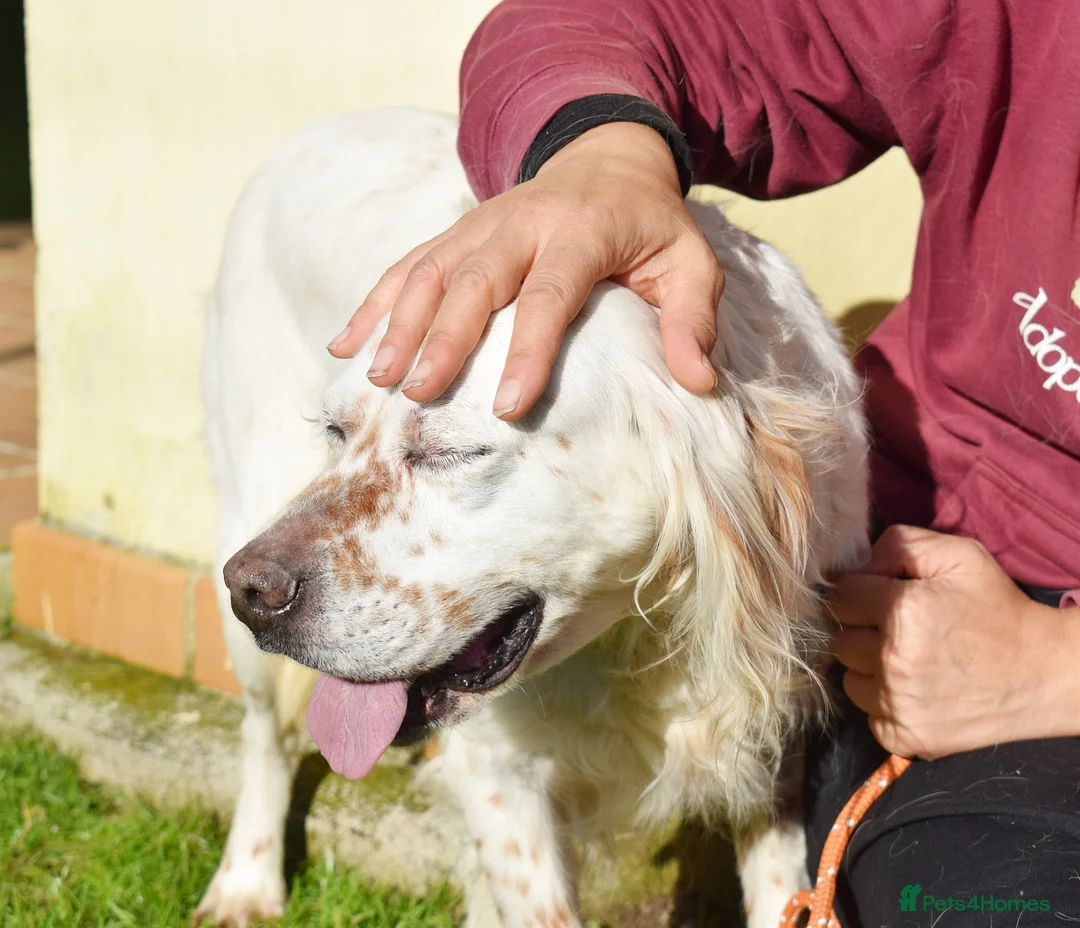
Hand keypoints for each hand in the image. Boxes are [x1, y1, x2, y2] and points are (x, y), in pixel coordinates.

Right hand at [327, 121, 723, 419]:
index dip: (527, 350)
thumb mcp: (690, 261)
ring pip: (428, 269)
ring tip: (376, 377)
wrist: (606, 157)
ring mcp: (480, 224)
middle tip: (418, 392)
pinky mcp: (456, 233)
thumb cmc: (650, 225)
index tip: (507, 406)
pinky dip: (373, 303)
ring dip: (397, 321)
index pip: (549, 295)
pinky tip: (344, 344)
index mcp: (580, 232)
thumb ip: (692, 318)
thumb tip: (699, 384)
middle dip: (442, 336)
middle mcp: (521, 222)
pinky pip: (406, 263)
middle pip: (474, 280)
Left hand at [829, 525, 1079, 758]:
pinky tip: (916, 689)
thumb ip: (898, 545)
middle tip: (898, 630)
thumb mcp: (958, 556)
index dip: (858, 593)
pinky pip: (869, 714)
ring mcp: (898, 703)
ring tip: (909, 660)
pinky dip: (884, 703)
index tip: (880, 598)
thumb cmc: (999, 609)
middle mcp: (893, 660)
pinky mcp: (906, 737)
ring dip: (869, 669)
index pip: (840, 597)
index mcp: (901, 610)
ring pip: (849, 679)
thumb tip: (856, 566)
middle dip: (862, 631)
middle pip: (840, 639)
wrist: (1045, 674)